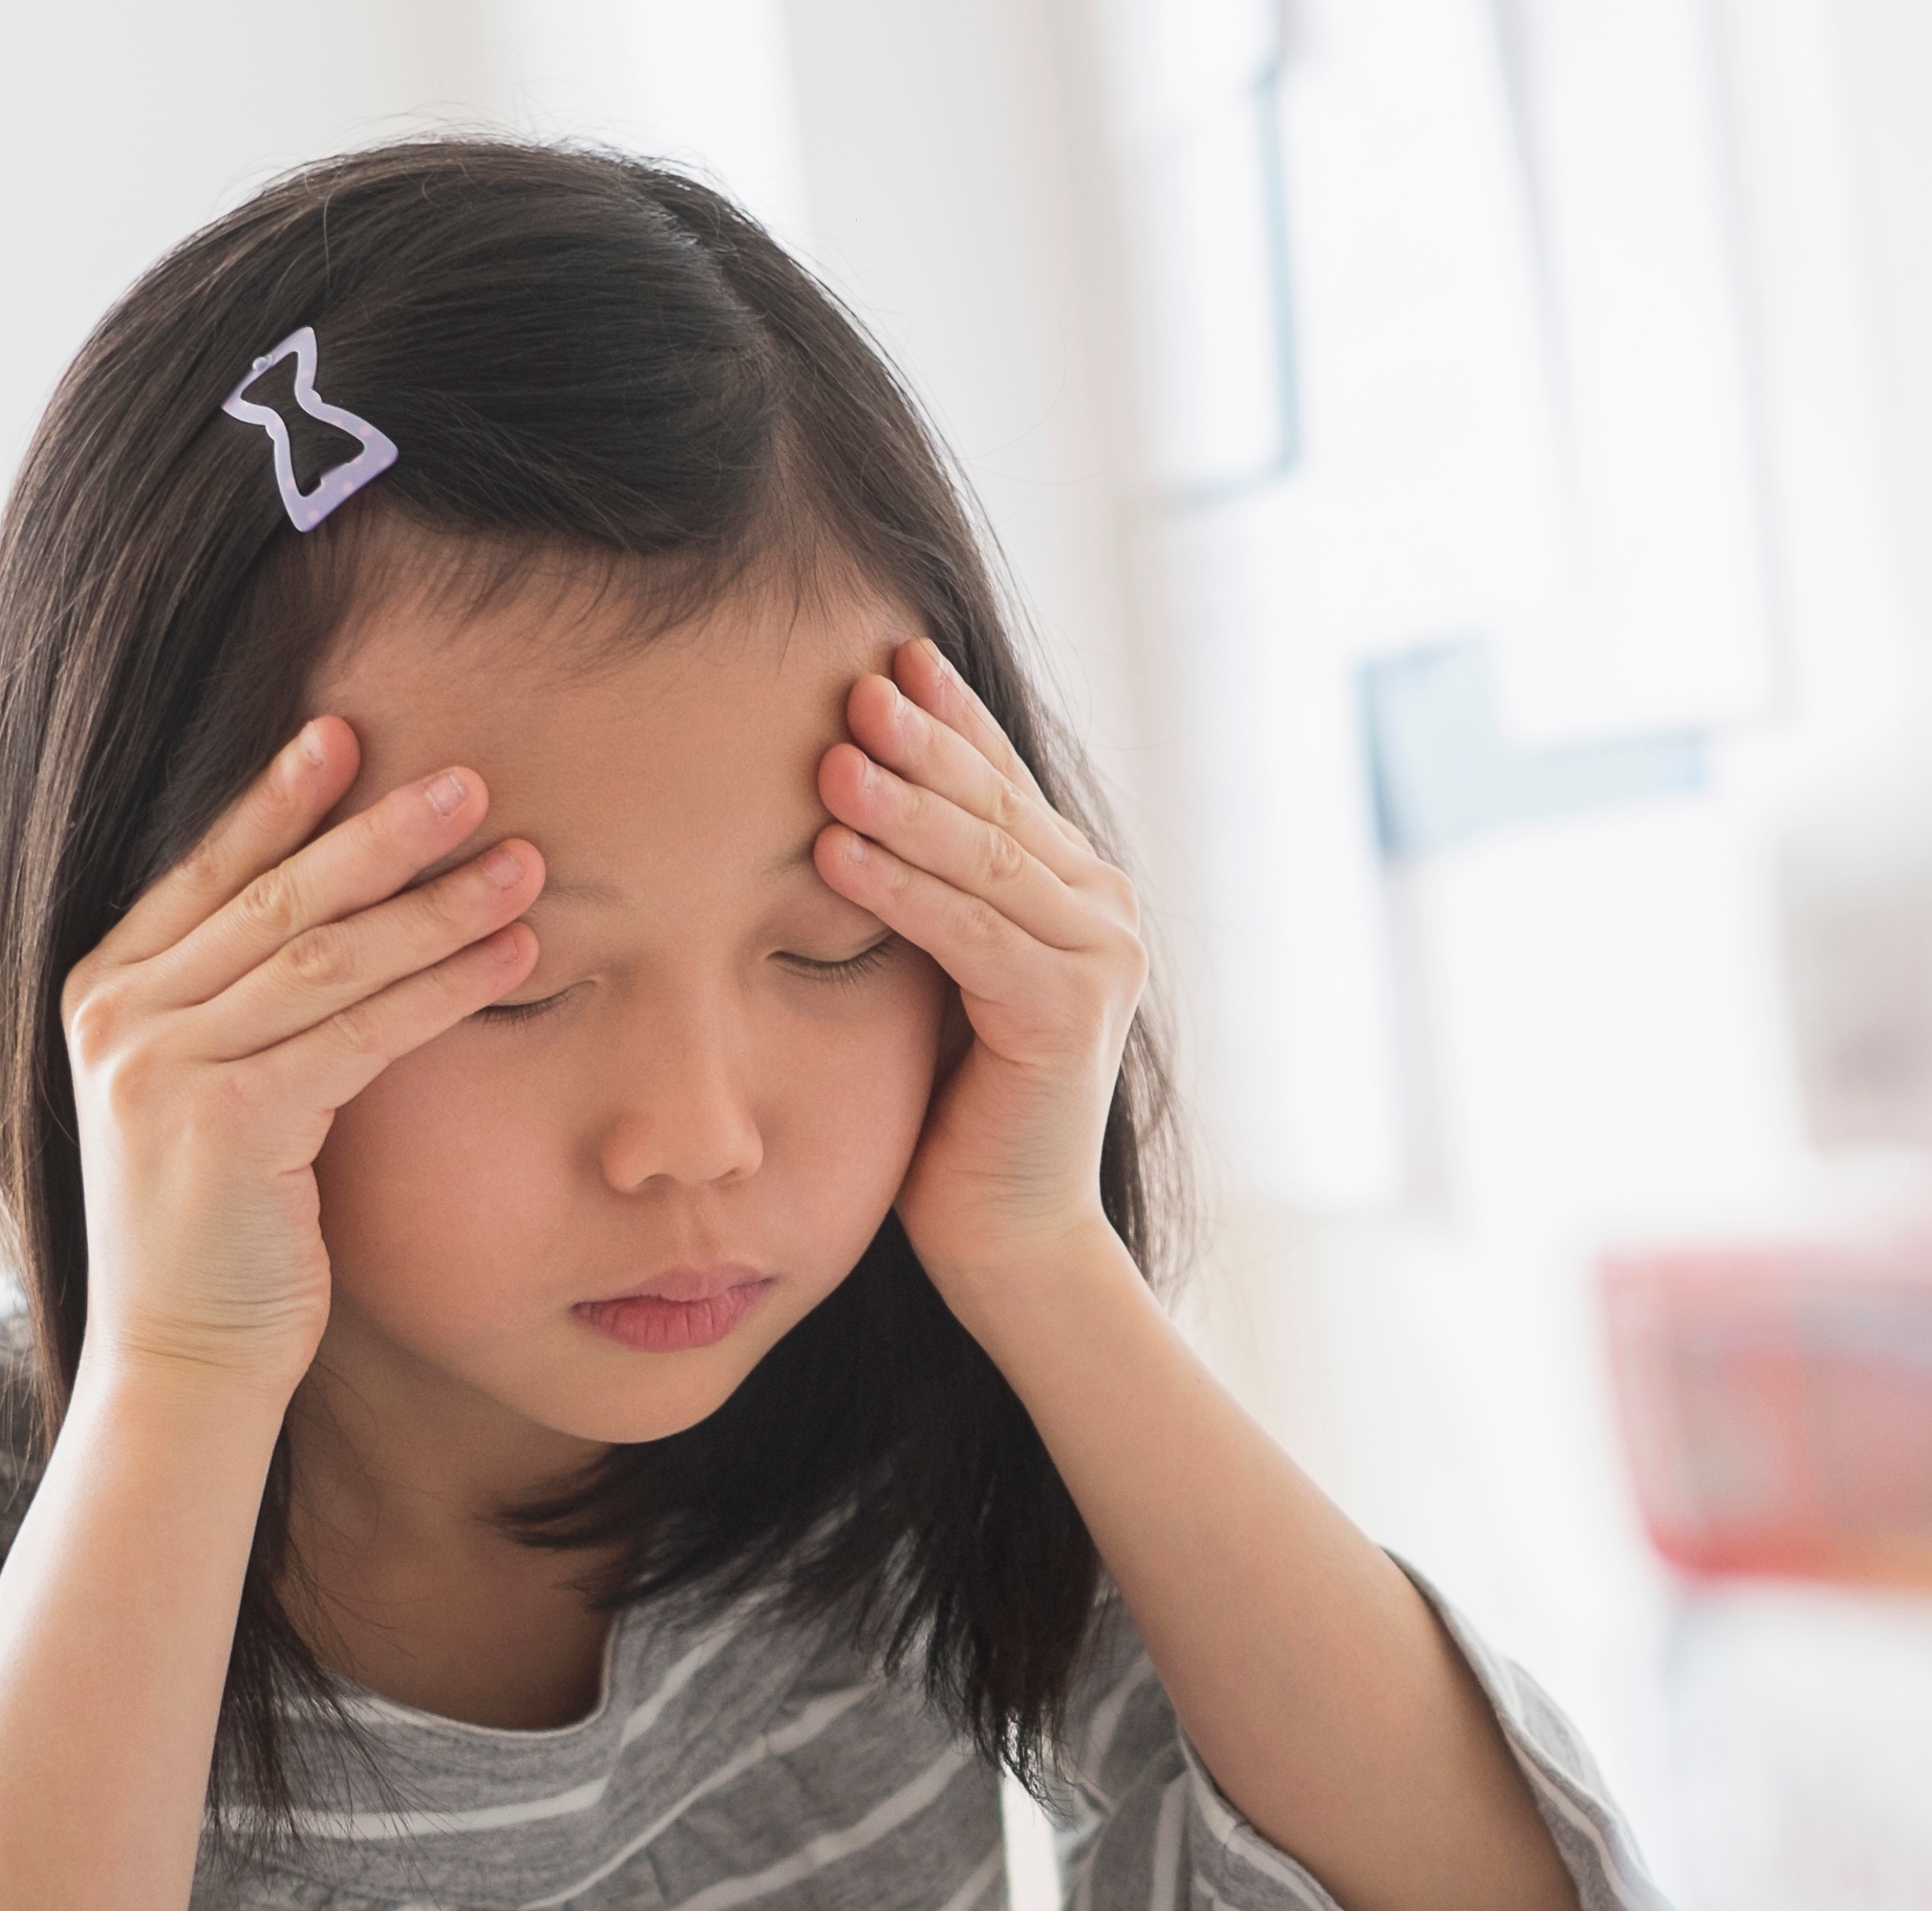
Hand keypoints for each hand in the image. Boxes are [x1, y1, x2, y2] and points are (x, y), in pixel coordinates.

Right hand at [54, 717, 543, 1395]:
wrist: (180, 1362)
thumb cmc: (216, 1236)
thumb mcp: (208, 1098)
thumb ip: (236, 1008)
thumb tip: (336, 919)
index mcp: (102, 994)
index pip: (205, 873)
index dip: (278, 800)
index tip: (345, 732)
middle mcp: (118, 1017)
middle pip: (273, 898)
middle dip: (377, 832)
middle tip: (468, 779)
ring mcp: (161, 1067)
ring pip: (323, 956)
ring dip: (434, 904)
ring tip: (521, 862)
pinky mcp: (226, 1121)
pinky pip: (357, 1033)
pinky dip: (443, 989)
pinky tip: (514, 959)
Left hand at [813, 639, 1145, 1315]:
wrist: (1008, 1237)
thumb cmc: (954, 1113)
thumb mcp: (935, 972)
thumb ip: (928, 890)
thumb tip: (847, 787)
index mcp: (1073, 890)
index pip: (1002, 781)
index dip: (947, 716)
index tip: (885, 653)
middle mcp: (1102, 912)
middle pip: (994, 804)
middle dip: (921, 741)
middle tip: (850, 685)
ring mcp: (1096, 960)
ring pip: (984, 861)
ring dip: (902, 806)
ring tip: (829, 760)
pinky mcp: (1068, 1015)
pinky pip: (970, 935)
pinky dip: (901, 892)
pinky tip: (835, 854)